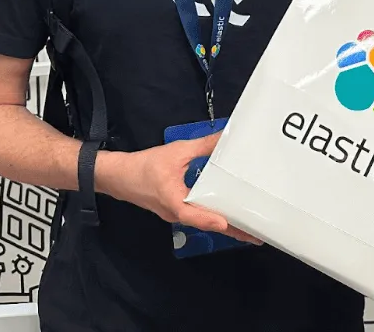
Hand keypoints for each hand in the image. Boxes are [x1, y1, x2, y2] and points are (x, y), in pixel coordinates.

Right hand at [96, 134, 260, 243]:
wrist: (118, 177)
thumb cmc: (145, 166)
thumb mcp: (176, 152)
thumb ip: (203, 146)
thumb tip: (226, 137)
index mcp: (173, 201)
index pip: (193, 214)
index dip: (209, 219)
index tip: (226, 224)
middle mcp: (176, 214)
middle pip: (206, 223)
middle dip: (231, 229)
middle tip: (255, 234)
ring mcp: (176, 215)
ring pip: (204, 222)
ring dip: (225, 225)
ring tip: (249, 229)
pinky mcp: (177, 211)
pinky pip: (199, 217)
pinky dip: (214, 218)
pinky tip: (229, 216)